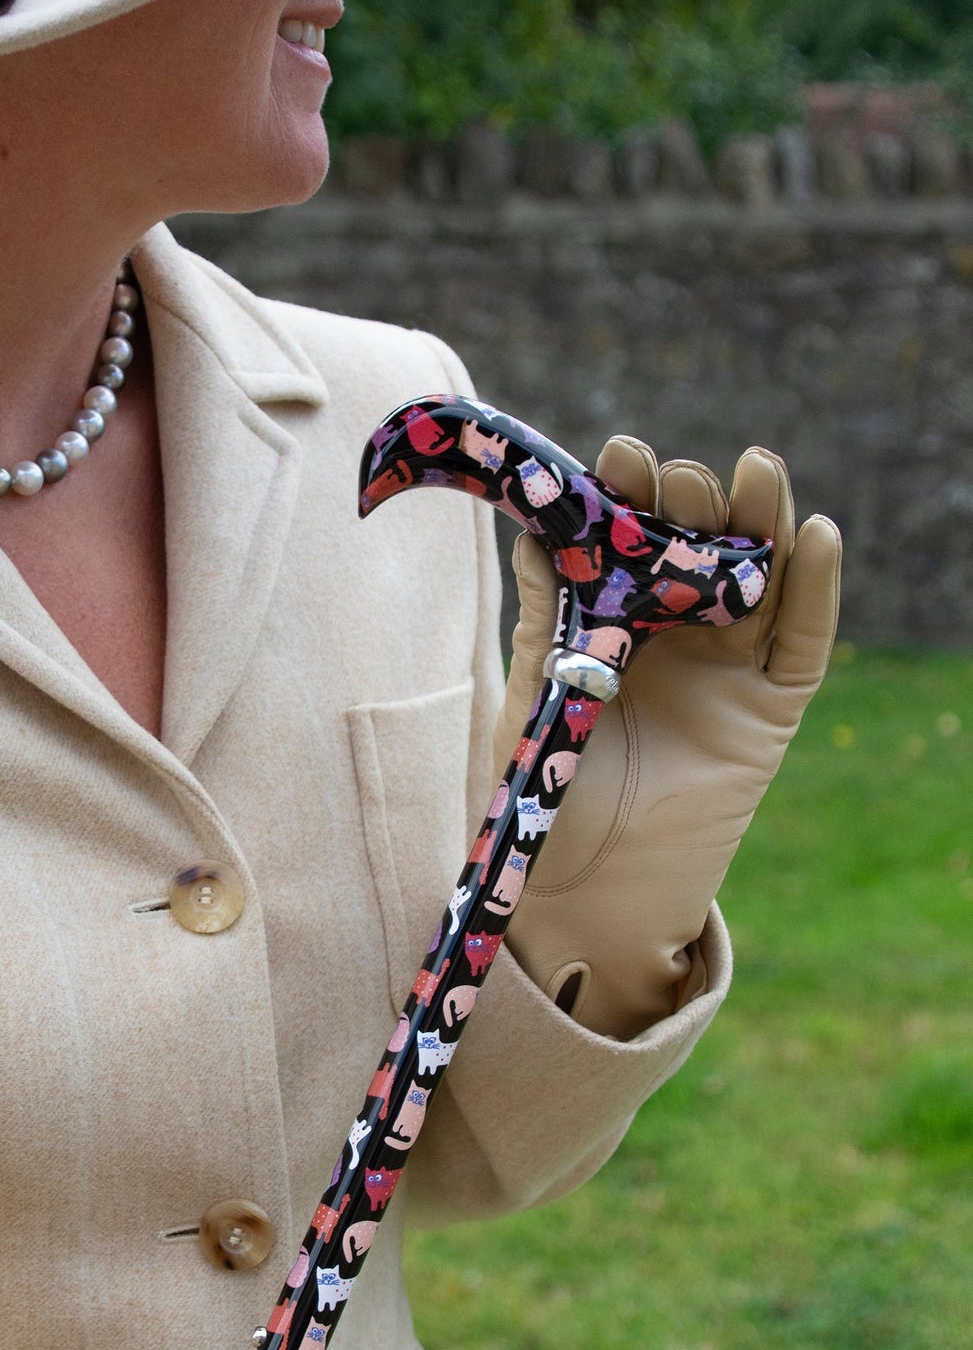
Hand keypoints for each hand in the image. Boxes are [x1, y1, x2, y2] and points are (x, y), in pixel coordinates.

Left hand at [491, 438, 840, 1037]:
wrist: (581, 893)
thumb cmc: (547, 797)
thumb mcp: (537, 699)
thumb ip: (544, 621)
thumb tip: (534, 531)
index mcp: (616, 620)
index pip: (633, 542)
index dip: (632, 497)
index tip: (618, 456)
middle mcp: (677, 632)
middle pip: (701, 548)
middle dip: (692, 505)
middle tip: (674, 478)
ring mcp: (729, 667)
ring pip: (760, 580)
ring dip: (764, 521)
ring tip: (759, 470)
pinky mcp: (770, 711)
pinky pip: (803, 643)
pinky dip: (815, 592)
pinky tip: (814, 537)